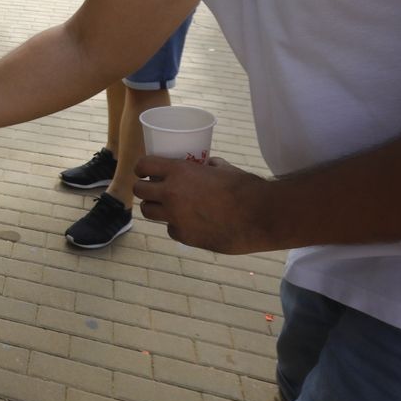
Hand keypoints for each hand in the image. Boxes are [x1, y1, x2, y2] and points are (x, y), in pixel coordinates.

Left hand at [132, 156, 271, 254]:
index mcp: (179, 172)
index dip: (141, 168)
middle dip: (143, 190)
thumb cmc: (246, 188)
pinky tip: (188, 224)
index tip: (142, 172)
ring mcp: (175, 217)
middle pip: (139, 191)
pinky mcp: (184, 236)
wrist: (260, 216)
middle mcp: (171, 194)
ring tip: (165, 208)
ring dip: (155, 209)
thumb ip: (208, 166)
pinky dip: (176, 226)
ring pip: (148, 212)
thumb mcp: (223, 168)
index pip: (144, 165)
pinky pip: (171, 229)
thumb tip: (206, 164)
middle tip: (151, 191)